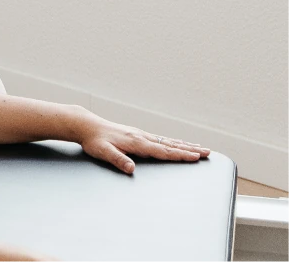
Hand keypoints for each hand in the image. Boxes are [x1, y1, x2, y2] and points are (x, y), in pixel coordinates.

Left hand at [74, 111, 209, 173]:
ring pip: (167, 140)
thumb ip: (117, 160)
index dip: (180, 155)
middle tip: (208, 152)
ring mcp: (139, 134)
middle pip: (170, 144)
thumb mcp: (103, 152)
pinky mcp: (136, 134)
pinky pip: (159, 139)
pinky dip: (172, 141)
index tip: (196, 157)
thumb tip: (131, 169)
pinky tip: (176, 143)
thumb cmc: (94, 140)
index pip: (163, 150)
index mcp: (136, 142)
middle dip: (189, 149)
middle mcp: (141, 136)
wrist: (86, 125)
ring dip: (184, 144)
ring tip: (199, 147)